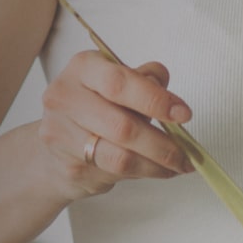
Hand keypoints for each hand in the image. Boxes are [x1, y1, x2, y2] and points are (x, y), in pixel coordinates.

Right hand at [37, 50, 194, 199]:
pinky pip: (115, 174)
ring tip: (178, 164)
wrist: (56, 142)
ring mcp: (62, 135)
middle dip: (163, 144)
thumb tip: (167, 92)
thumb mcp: (116, 80)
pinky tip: (156, 169)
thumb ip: (142, 80)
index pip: (119, 83)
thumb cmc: (93, 105)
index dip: (155, 100)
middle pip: (122, 126)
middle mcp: (65, 99)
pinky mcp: (69, 167)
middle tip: (187, 151)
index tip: (183, 114)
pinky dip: (143, 173)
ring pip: (120, 158)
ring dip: (157, 164)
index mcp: (82, 69)